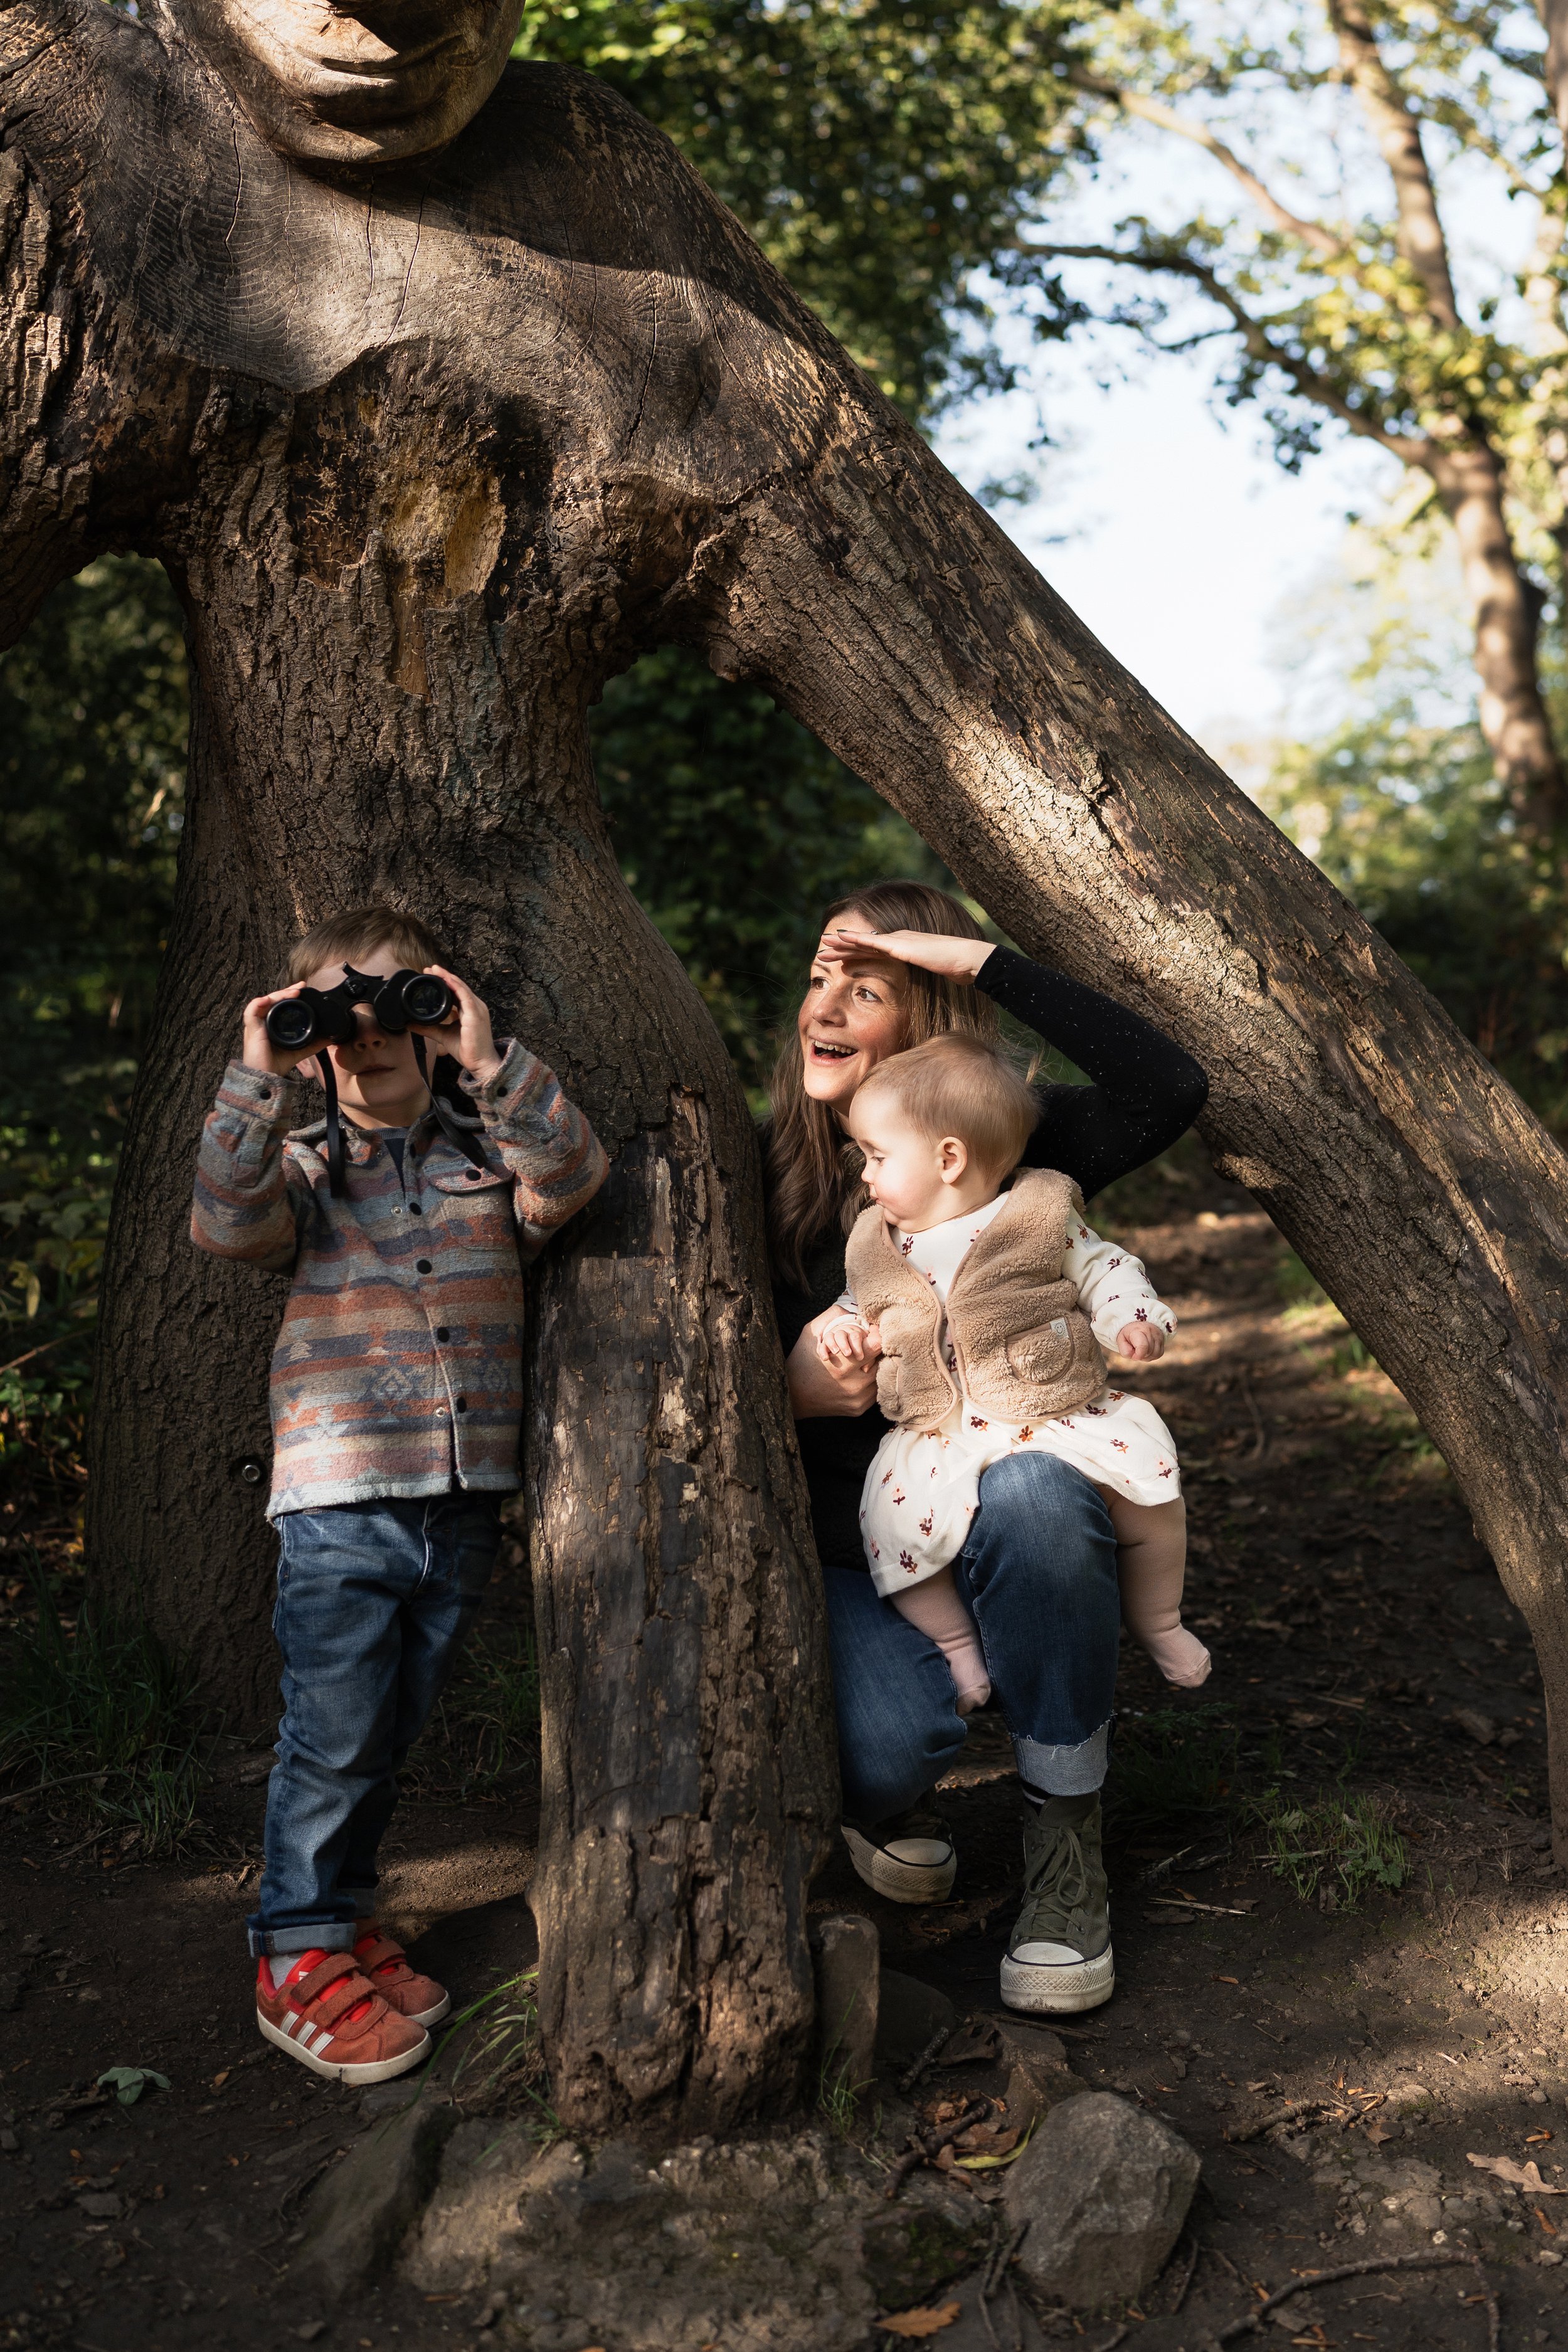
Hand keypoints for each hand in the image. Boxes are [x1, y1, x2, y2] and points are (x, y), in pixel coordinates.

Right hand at [240, 984, 317, 1077]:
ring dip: (278, 995)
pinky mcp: (250, 1029)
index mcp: (272, 1024)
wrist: (267, 1077)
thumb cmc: (277, 1064)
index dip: (289, 994)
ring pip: (264, 1002)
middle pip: (273, 1000)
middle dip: (286, 991)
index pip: (280, 1004)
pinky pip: (251, 1012)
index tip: (302, 988)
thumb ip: (314, 1043)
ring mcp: (256, 1024)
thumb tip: (330, 1038)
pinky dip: (258, 1003)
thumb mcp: (300, 1049)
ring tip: (292, 993)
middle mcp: (263, 1022)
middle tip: (300, 986)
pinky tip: (267, 1000)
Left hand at [418, 966, 502, 1083]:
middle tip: (428, 969)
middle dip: (443, 976)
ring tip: (434, 970)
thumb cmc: (467, 1050)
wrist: (480, 1063)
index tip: (429, 975)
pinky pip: (465, 996)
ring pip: (461, 987)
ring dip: (447, 978)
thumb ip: (428, 1027)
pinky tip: (446, 980)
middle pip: (458, 986)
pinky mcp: (476, 1014)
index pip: (456, 991)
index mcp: (469, 1009)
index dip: (444, 982)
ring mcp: (477, 1009)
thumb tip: (410, 1024)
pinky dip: (455, 987)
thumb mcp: (443, 1035)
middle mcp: (474, 1006)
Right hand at [786, 1321, 879, 1416]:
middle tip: (868, 1347)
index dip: (877, 1336)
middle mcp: (854, 1385)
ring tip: (862, 1361)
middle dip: (876, 1352)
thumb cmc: (801, 1362)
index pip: (877, 1346)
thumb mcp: (811, 1333)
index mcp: (843, 1364)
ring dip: (875, 1367)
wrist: (793, 1398)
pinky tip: (858, 1375)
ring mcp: (858, 1399)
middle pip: (882, 1361)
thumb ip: (834, 1316)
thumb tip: (857, 1310)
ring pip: (880, 1376)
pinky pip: (875, 1390)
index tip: (873, 1333)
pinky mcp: (859, 1409)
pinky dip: (870, 1381)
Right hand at [816, 1314, 883, 1368]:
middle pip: (841, 1335)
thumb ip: (868, 1358)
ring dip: (832, 1344)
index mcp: (854, 1335)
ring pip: (830, 1336)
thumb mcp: (867, 1352)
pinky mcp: (824, 1345)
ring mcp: (832, 1339)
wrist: (847, 1345)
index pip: (855, 1336)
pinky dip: (822, 1351)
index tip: (860, 1358)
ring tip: (836, 1352)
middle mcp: (842, 1334)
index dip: (857, 1346)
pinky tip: (825, 1358)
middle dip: (844, 1344)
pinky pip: (821, 1346)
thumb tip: (866, 1369)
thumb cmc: (860, 1350)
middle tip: (848, 1354)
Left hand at [819, 925, 994, 984]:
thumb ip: (921, 981)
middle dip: (842, 948)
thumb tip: (918, 994)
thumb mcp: (932, 977)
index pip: (873, 952)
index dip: (854, 954)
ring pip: (862, 942)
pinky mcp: (900, 945)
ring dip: (841, 944)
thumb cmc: (956, 971)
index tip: (838, 959)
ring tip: (823, 945)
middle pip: (863, 945)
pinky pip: (871, 943)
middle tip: (822, 950)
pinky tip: (840, 941)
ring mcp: (898, 941)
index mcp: (903, 949)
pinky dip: (854, 942)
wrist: (968, 960)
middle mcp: (898, 941)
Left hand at [1115, 1322, 1166, 1361]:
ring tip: (1140, 1350)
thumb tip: (1135, 1357)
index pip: (1143, 1346)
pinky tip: (1146, 1350)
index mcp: (1138, 1330)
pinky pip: (1158, 1354)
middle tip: (1135, 1349)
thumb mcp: (1121, 1340)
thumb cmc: (1128, 1334)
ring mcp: (1158, 1336)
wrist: (1137, 1323)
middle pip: (1148, 1352)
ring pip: (1155, 1354)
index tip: (1133, 1355)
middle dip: (1141, 1355)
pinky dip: (1152, 1355)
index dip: (1138, 1355)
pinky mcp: (1162, 1340)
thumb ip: (1125, 1351)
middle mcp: (1150, 1332)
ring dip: (1147, 1356)